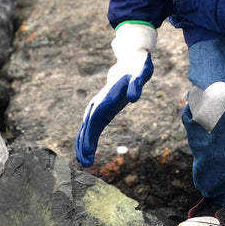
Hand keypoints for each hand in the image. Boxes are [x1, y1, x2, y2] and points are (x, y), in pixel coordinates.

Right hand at [75, 23, 156, 166]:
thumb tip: (134, 98)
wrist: (131, 62)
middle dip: (84, 144)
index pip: (95, 119)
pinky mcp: (101, 109)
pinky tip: (88, 152)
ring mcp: (98, 106)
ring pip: (86, 127)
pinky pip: (91, 126)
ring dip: (83, 144)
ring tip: (84, 163)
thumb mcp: (141, 74)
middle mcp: (99, 102)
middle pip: (88, 125)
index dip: (90, 135)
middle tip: (85, 163)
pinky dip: (87, 139)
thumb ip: (137, 85)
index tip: (88, 150)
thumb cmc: (138, 68)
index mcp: (107, 97)